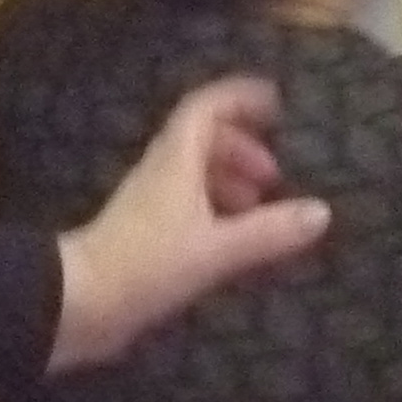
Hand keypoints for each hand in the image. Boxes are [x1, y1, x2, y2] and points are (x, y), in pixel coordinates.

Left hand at [52, 73, 329, 370]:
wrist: (80, 304)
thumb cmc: (146, 265)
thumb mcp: (216, 249)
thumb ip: (269, 231)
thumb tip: (321, 211)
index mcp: (176, 161)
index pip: (207, 108)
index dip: (241, 97)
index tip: (278, 104)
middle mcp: (162, 173)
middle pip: (204, 139)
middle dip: (244, 148)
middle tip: (278, 176)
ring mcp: (152, 203)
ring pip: (197, 173)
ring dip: (232, 181)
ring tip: (263, 208)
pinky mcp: (148, 233)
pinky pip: (191, 205)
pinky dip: (219, 210)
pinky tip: (238, 239)